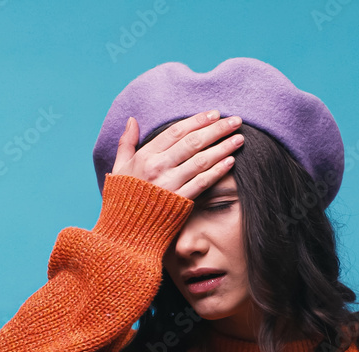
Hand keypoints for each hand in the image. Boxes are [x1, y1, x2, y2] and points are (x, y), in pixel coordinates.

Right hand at [111, 110, 244, 200]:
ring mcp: (170, 185)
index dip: (198, 120)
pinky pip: (202, 183)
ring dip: (223, 148)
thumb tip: (133, 120)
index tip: (215, 113)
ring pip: (201, 161)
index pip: (176, 131)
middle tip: (236, 121)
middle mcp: (158, 168)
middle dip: (217, 129)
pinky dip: (217, 171)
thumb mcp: (119, 167)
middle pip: (193, 142)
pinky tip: (231, 161)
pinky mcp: (180, 201)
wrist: (125, 231)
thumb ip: (127, 143)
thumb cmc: (124, 198)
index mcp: (145, 156)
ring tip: (239, 139)